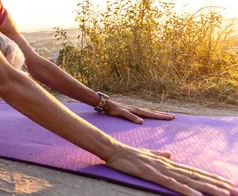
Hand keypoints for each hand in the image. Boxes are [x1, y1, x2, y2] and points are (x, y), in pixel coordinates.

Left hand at [105, 100, 174, 123]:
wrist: (107, 104)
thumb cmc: (114, 110)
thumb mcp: (122, 114)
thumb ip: (131, 117)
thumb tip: (142, 122)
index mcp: (138, 110)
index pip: (152, 114)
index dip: (161, 116)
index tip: (171, 117)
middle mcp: (138, 109)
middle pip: (153, 112)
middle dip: (163, 115)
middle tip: (173, 116)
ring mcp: (136, 109)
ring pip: (150, 112)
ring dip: (158, 113)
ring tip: (165, 115)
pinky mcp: (133, 110)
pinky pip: (145, 112)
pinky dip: (151, 113)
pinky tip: (150, 114)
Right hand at [106, 145, 236, 195]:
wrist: (115, 150)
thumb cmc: (129, 154)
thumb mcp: (148, 155)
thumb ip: (160, 155)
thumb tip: (170, 154)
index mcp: (169, 163)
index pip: (195, 171)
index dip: (211, 177)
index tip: (227, 183)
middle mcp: (170, 166)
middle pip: (198, 176)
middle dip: (217, 184)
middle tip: (235, 191)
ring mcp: (163, 171)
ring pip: (190, 181)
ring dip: (209, 188)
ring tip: (225, 194)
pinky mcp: (154, 175)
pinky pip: (174, 185)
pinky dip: (187, 191)